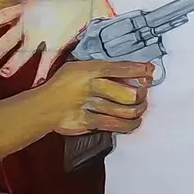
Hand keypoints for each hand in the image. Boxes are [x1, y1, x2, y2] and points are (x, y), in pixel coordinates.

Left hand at [0, 0, 113, 85]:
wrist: (86, 3)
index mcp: (25, 9)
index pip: (3, 16)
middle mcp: (31, 24)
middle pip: (10, 38)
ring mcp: (43, 35)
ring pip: (25, 52)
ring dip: (14, 64)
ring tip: (4, 73)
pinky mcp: (56, 44)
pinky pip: (46, 61)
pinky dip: (42, 73)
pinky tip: (36, 84)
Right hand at [38, 60, 153, 135]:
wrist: (43, 106)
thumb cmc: (63, 83)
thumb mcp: (78, 67)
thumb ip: (100, 69)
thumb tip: (128, 71)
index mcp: (89, 70)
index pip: (120, 68)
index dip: (139, 70)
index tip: (150, 70)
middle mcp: (91, 87)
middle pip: (128, 94)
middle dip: (141, 94)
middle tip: (144, 93)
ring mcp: (90, 106)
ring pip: (125, 111)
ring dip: (138, 110)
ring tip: (141, 107)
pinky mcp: (88, 123)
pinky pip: (115, 125)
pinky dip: (129, 125)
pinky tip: (134, 122)